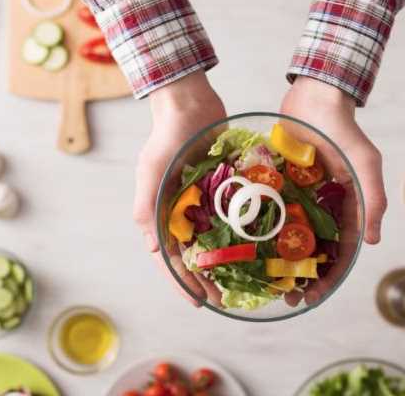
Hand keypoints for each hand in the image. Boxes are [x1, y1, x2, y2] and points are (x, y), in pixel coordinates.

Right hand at [133, 71, 226, 306]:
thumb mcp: (152, 170)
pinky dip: (240, 234)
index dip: (181, 282)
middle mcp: (180, 213)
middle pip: (192, 256)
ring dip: (224, 263)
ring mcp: (201, 202)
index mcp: (159, 214)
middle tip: (223, 300)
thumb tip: (154, 248)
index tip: (198, 302)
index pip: (168, 258)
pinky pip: (231, 218)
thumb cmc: (166, 135)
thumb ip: (147, 206)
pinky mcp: (220, 190)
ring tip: (240, 283)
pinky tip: (257, 248)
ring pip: (213, 241)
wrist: (189, 102)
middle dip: (205, 280)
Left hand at [280, 76, 387, 304]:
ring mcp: (297, 198)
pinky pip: (266, 211)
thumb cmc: (344, 130)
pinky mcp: (276, 184)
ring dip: (277, 261)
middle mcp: (320, 209)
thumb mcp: (365, 163)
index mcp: (345, 209)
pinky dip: (258, 230)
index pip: (340, 253)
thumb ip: (372, 199)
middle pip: (311, 253)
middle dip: (301, 278)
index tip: (314, 296)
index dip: (329, 278)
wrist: (315, 96)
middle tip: (286, 298)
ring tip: (263, 281)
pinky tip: (243, 246)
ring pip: (287, 238)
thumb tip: (372, 241)